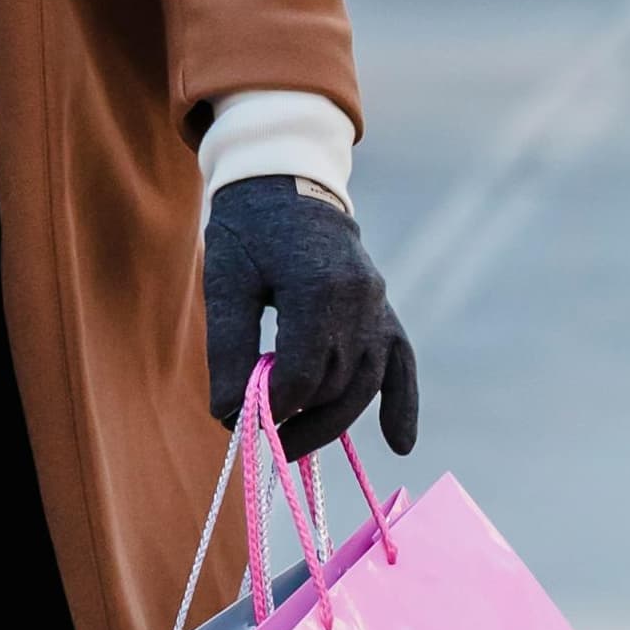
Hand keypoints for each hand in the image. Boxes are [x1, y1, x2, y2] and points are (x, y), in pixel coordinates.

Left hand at [204, 172, 416, 465]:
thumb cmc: (248, 230)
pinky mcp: (385, 309)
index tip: (239, 419)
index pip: (303, 373)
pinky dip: (404, 403)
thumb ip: (228, 349)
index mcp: (320, 287)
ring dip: (332, 422)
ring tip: (294, 448)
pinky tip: (400, 443)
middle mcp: (361, 299)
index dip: (272, 407)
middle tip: (262, 442)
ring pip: (365, 383)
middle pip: (336, 385)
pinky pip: (401, 362)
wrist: (287, 181)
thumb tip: (228, 415)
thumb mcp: (225, 282)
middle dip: (299, 421)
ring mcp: (379, 305)